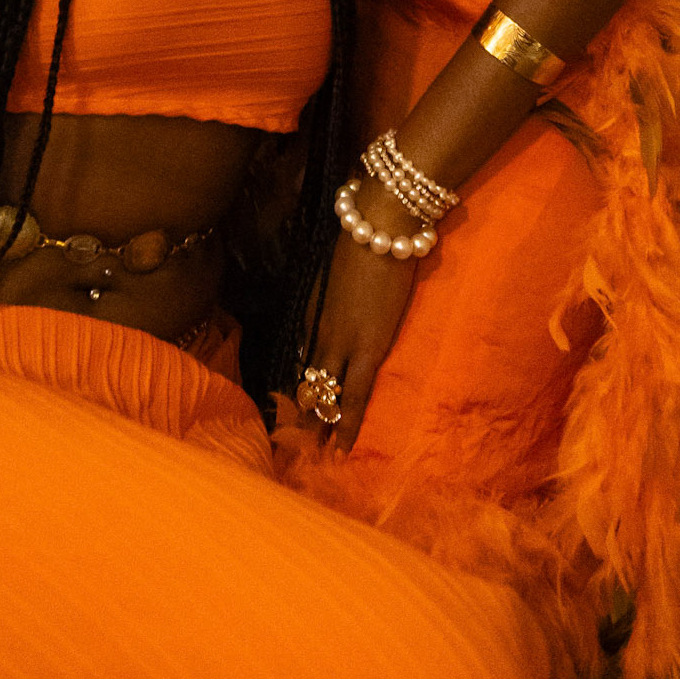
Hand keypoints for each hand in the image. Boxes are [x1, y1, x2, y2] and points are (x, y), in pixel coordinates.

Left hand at [299, 180, 420, 450]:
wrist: (380, 224)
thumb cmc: (365, 232)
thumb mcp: (342, 264)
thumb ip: (340, 288)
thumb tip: (346, 299)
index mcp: (313, 309)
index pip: (305, 355)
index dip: (304, 381)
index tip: (300, 403)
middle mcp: (319, 330)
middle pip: (309, 379)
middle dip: (305, 411)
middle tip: (300, 442)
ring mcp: (341, 342)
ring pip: (325, 393)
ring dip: (321, 424)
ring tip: (317, 454)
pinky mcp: (368, 349)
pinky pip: (353, 397)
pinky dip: (346, 425)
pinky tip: (341, 448)